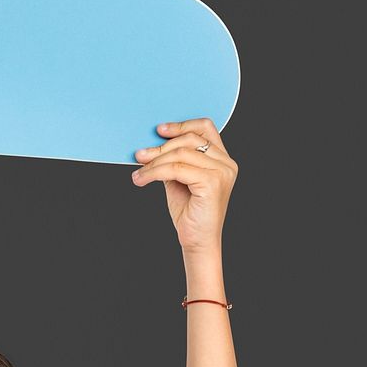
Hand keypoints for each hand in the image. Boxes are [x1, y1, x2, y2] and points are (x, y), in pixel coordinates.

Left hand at [131, 117, 237, 256]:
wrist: (197, 242)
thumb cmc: (190, 214)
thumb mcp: (179, 181)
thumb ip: (174, 162)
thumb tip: (152, 148)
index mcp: (222, 159)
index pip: (206, 128)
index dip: (182, 125)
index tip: (159, 130)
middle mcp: (226, 163)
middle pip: (189, 140)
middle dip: (161, 147)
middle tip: (140, 156)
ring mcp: (221, 172)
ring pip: (180, 155)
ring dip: (154, 162)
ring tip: (139, 172)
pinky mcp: (212, 183)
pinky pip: (176, 169)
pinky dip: (155, 172)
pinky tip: (142, 179)